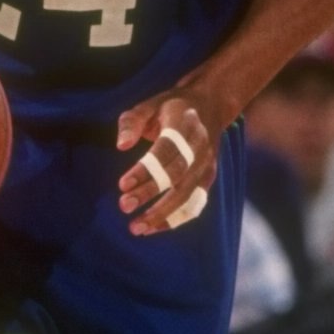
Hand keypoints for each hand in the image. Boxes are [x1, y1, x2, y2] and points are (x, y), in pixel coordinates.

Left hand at [116, 90, 217, 239]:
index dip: (146, 170)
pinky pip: (195, 203)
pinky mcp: (209, 178)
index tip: (123, 185)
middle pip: (177, 175)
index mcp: (184, 124)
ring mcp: (207, 164)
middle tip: (124, 206)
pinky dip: (176, 219)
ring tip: (137, 227)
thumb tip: (121, 145)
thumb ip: (132, 122)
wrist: (212, 105)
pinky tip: (153, 228)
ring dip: (163, 214)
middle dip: (150, 193)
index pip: (166, 151)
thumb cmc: (173, 107)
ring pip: (188, 195)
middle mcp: (200, 147)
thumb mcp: (150, 104)